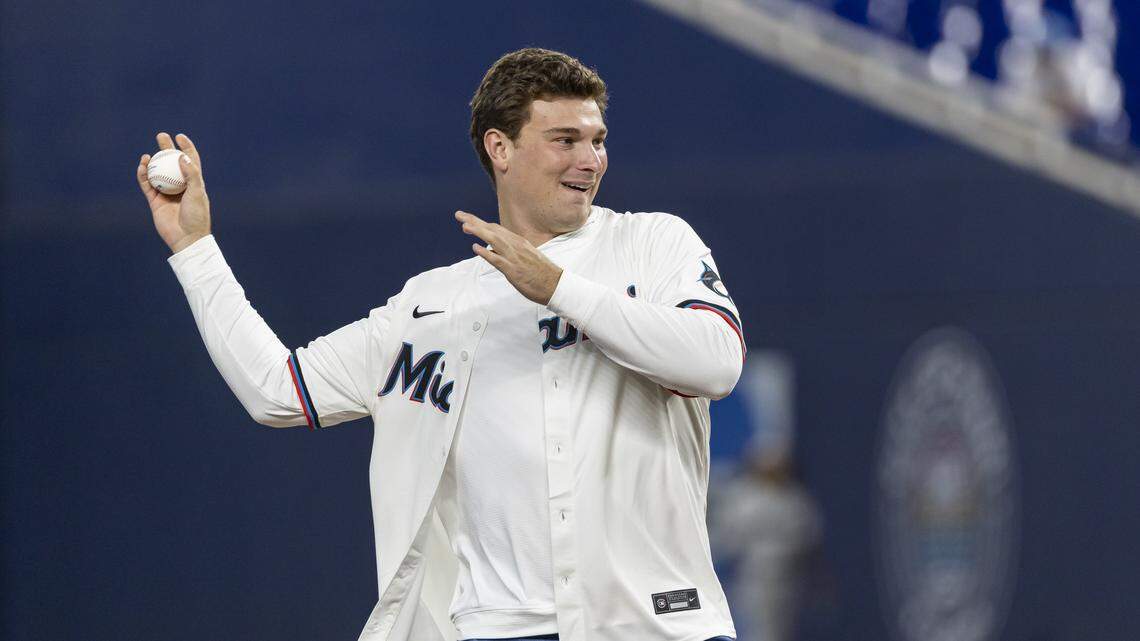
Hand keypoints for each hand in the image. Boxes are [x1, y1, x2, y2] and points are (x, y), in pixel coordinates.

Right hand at [137, 132, 210, 253]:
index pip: (190, 161)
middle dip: (166, 149)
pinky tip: (142, 166)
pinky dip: (143, 175)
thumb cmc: (197, 216)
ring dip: (152, 162)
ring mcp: (167, 193)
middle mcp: (180, 186)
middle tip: (160, 136)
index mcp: (194, 183)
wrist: (186, 238)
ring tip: (147, 154)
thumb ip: (192, 175)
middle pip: (171, 163)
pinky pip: (147, 185)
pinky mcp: (155, 201)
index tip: (179, 136)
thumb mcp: (198, 193)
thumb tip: (183, 157)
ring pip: (157, 172)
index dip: (186, 147)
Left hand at [456, 211, 562, 304]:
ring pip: (494, 240)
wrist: (556, 284)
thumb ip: (509, 252)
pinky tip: (476, 248)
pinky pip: (498, 260)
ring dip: (479, 232)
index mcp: (518, 242)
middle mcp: (516, 246)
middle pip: (492, 230)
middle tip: (459, 215)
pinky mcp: (514, 270)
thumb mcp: (525, 257)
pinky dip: (486, 253)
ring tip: (464, 226)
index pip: (496, 229)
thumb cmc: (542, 273)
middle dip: (475, 222)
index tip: (468, 220)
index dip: (481, 224)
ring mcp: (515, 257)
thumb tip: (492, 251)